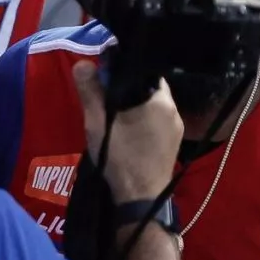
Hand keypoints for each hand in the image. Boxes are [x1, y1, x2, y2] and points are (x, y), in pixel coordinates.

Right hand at [77, 59, 182, 205]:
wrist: (140, 196)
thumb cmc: (120, 157)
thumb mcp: (98, 123)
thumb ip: (91, 91)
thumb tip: (83, 63)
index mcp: (160, 100)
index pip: (145, 71)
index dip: (125, 69)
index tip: (106, 74)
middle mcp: (174, 110)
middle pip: (149, 87)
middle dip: (128, 88)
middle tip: (105, 94)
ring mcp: (177, 127)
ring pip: (153, 104)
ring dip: (135, 104)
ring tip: (114, 112)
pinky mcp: (174, 141)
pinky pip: (158, 119)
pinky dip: (143, 117)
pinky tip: (127, 128)